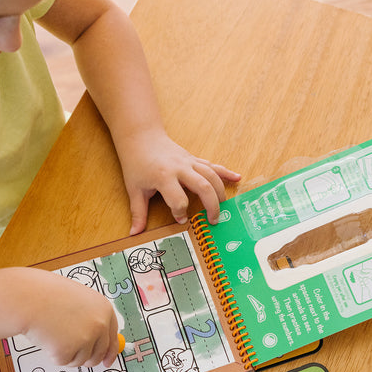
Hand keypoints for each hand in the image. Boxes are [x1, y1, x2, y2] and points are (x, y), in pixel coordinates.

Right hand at [19, 270, 118, 366]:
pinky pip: (64, 361)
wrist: (29, 298)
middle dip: (87, 357)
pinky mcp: (68, 351)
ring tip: (55, 333)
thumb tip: (97, 339)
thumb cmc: (48, 295)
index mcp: (104, 310)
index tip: (108, 360)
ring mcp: (85, 339)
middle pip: (99, 354)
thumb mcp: (79, 300)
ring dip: (68, 353)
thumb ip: (91, 318)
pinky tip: (48, 337)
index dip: (110, 351)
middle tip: (72, 349)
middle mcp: (99, 325)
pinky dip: (54, 354)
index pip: (112, 337)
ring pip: (81, 360)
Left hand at [117, 130, 240, 234]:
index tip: (180, 220)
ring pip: (211, 176)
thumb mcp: (134, 189)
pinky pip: (213, 165)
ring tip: (224, 208)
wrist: (141, 137)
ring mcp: (189, 162)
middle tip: (212, 220)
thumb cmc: (136, 163)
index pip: (178, 199)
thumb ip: (138, 212)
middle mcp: (180, 168)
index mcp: (164, 176)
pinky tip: (238, 178)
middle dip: (211, 205)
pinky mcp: (194, 159)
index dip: (180, 212)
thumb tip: (134, 233)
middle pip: (203, 186)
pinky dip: (226, 172)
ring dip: (221, 192)